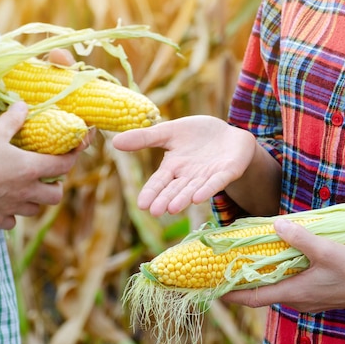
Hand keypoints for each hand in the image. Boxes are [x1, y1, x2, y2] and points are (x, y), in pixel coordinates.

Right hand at [0, 101, 90, 229]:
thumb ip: (13, 119)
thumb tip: (24, 105)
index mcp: (30, 169)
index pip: (64, 166)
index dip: (72, 157)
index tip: (73, 152)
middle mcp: (25, 192)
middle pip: (56, 196)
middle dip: (57, 186)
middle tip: (49, 177)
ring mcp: (11, 207)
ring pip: (35, 210)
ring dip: (36, 200)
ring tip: (28, 189)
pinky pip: (11, 222)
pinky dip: (12, 214)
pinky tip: (5, 205)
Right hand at [112, 115, 256, 215]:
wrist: (230, 134)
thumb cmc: (198, 135)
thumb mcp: (169, 132)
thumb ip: (145, 138)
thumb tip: (114, 141)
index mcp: (174, 167)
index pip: (159, 182)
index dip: (151, 192)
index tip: (141, 204)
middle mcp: (189, 176)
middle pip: (175, 190)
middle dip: (165, 200)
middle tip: (154, 211)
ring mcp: (208, 176)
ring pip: (193, 189)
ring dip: (183, 199)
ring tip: (172, 208)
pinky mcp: (227, 172)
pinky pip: (216, 182)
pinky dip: (207, 189)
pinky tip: (198, 197)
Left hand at [221, 219, 344, 312]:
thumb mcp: (325, 250)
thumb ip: (299, 237)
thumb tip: (275, 223)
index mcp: (293, 293)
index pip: (252, 298)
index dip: (230, 293)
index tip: (211, 287)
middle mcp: (296, 300)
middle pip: (261, 293)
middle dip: (241, 283)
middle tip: (224, 267)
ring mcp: (307, 300)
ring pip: (276, 289)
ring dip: (261, 277)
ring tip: (247, 261)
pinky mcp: (316, 296)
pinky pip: (289, 287)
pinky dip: (277, 276)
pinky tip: (278, 261)